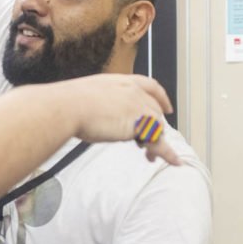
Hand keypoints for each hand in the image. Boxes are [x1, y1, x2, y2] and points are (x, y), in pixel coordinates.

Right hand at [55, 75, 180, 165]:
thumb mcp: (87, 95)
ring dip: (156, 143)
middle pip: (155, 111)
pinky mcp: (140, 125)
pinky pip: (159, 141)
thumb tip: (94, 113)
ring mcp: (139, 107)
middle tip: (147, 143)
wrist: (68, 107)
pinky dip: (168, 153)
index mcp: (122, 82)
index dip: (162, 98)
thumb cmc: (69, 102)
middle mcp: (134, 92)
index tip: (168, 108)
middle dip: (155, 127)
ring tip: (149, 157)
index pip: (150, 86)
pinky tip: (173, 161)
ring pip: (158, 127)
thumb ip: (99, 103)